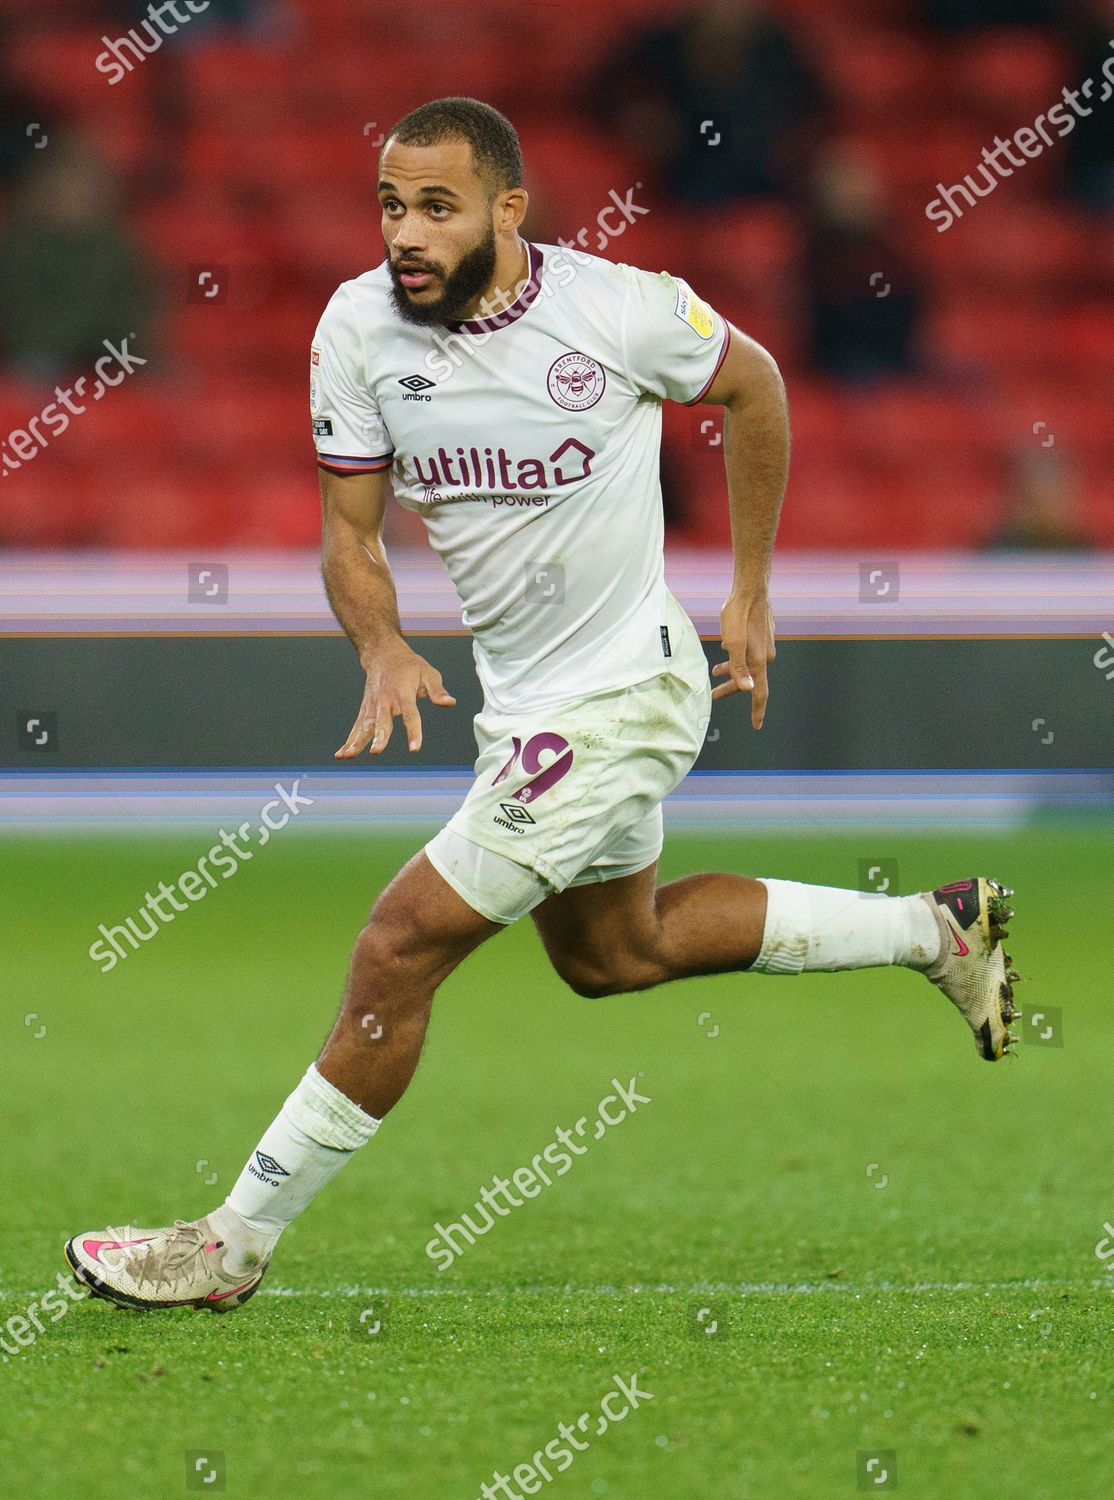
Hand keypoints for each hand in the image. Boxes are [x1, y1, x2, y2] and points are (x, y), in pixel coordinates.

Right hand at [336, 641, 455, 756]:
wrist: (383, 653)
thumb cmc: (409, 666)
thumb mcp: (428, 673)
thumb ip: (437, 690)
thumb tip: (450, 703)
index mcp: (403, 692)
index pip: (410, 714)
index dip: (413, 731)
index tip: (414, 748)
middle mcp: (385, 700)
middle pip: (382, 721)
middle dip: (379, 737)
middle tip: (376, 751)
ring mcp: (372, 705)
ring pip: (365, 725)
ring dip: (357, 741)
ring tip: (349, 756)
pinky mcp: (365, 709)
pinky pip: (357, 727)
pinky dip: (349, 740)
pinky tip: (342, 755)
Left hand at [712, 589, 775, 728]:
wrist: (750, 590)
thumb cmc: (738, 614)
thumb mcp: (733, 642)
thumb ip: (739, 667)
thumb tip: (748, 689)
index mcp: (758, 661)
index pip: (759, 693)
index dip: (757, 711)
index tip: (756, 725)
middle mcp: (765, 656)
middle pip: (749, 680)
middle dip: (731, 688)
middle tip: (713, 694)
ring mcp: (765, 646)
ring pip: (747, 666)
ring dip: (732, 672)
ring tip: (715, 673)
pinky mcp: (762, 636)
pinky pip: (749, 654)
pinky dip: (737, 659)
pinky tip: (727, 651)